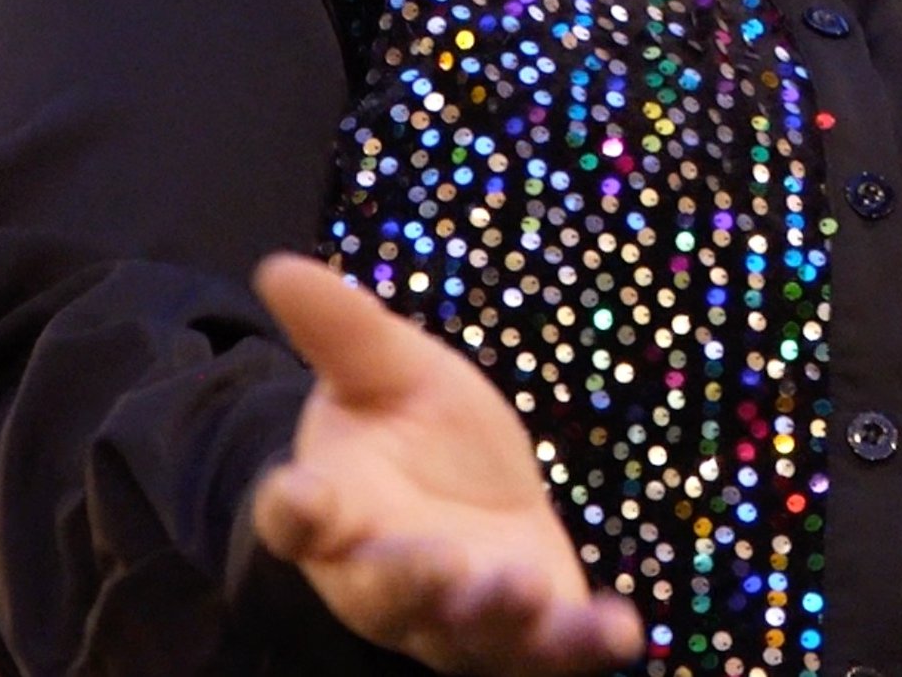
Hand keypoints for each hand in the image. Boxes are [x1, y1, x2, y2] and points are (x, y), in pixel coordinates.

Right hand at [251, 254, 645, 674]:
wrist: (469, 491)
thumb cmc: (410, 427)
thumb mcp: (386, 367)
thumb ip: (341, 328)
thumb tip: (279, 264)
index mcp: (337, 506)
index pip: (297, 517)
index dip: (293, 509)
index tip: (297, 494)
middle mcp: (384, 578)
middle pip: (385, 595)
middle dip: (411, 582)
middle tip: (438, 562)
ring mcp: (456, 617)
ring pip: (466, 635)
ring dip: (495, 619)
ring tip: (523, 591)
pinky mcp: (525, 636)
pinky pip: (549, 653)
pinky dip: (583, 644)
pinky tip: (622, 630)